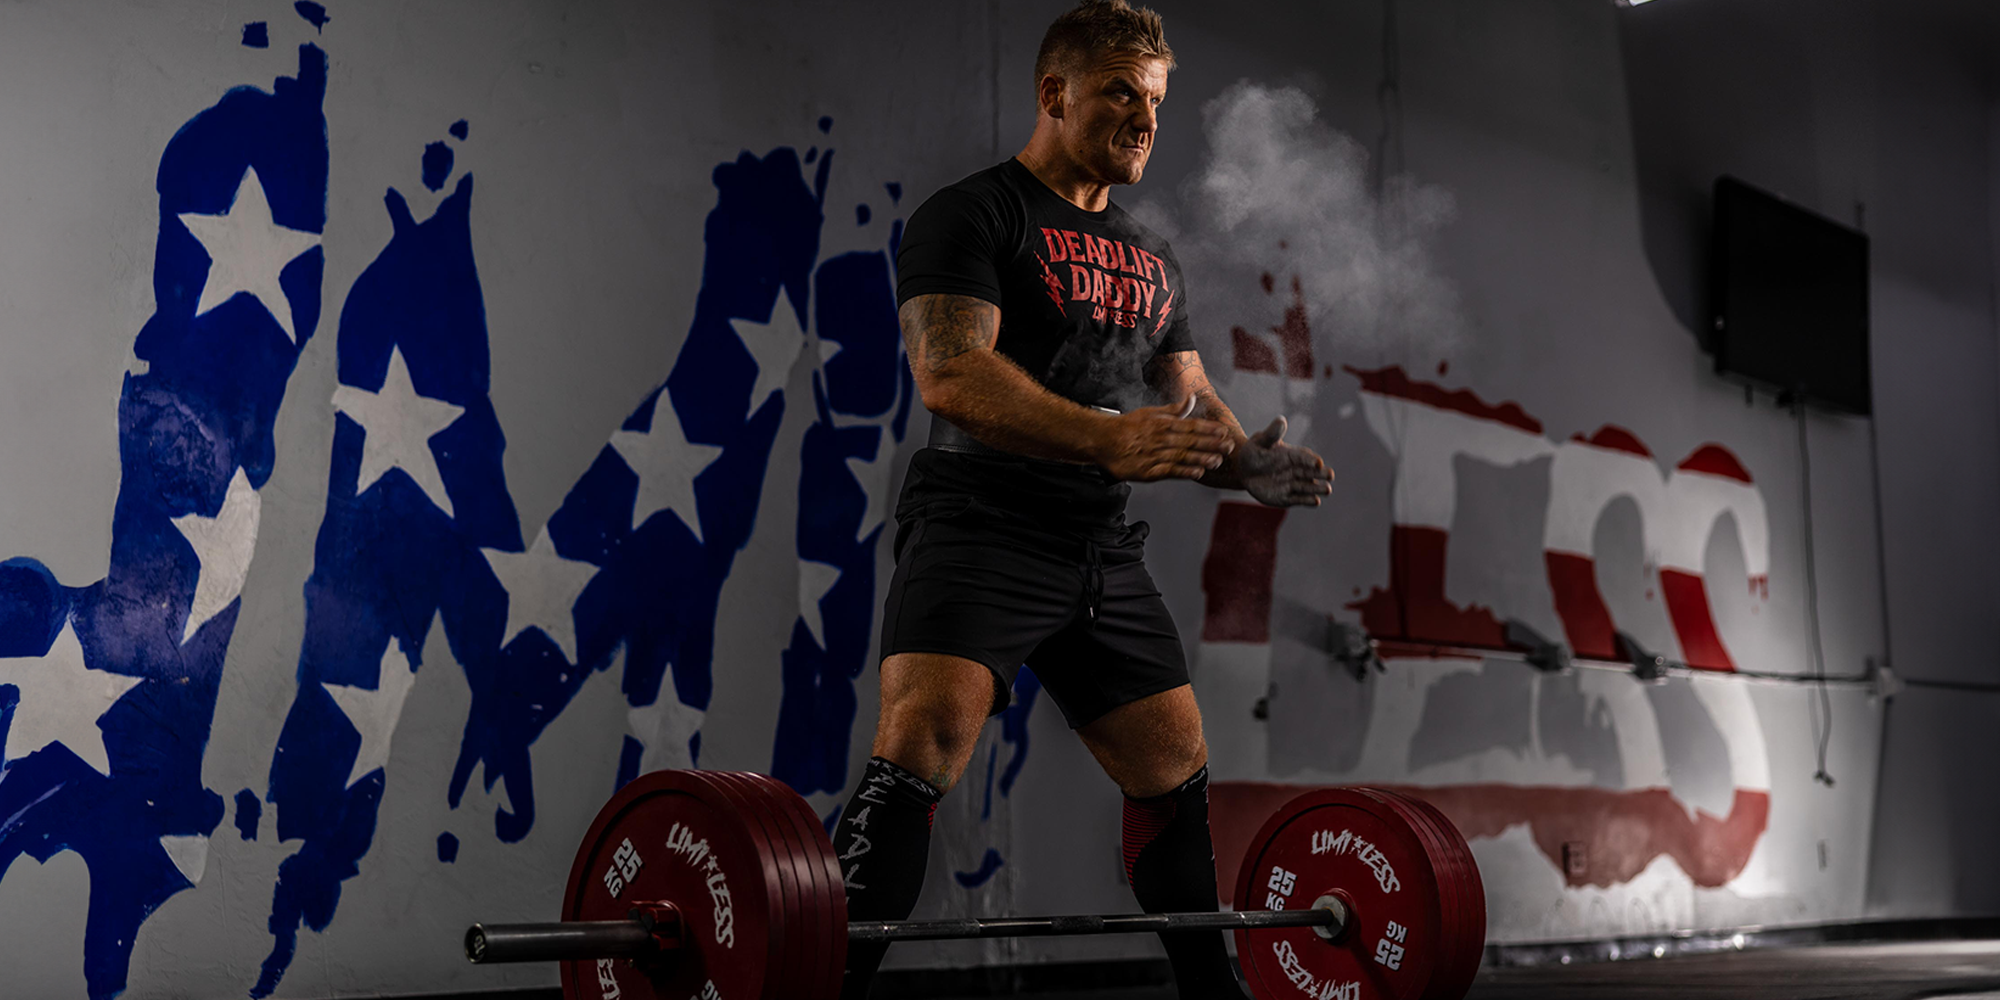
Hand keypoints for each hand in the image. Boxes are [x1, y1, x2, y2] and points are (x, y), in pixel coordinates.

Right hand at [1093, 397, 1236, 481]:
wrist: (1102, 441)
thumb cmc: (1128, 426)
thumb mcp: (1151, 413)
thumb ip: (1174, 409)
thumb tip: (1192, 398)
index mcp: (1162, 424)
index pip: (1190, 426)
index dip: (1208, 429)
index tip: (1223, 431)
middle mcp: (1160, 439)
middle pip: (1190, 441)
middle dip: (1211, 444)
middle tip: (1229, 446)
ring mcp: (1154, 455)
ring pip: (1182, 456)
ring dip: (1201, 458)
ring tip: (1218, 460)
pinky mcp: (1148, 471)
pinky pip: (1169, 471)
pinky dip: (1184, 472)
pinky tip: (1198, 473)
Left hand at [1237, 416, 1333, 506]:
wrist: (1245, 470)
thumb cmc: (1254, 452)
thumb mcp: (1261, 441)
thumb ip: (1272, 433)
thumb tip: (1281, 420)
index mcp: (1293, 454)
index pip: (1305, 457)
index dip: (1311, 460)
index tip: (1318, 463)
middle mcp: (1297, 469)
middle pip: (1312, 472)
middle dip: (1322, 474)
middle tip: (1330, 475)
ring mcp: (1294, 484)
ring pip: (1308, 486)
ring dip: (1318, 488)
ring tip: (1327, 490)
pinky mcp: (1288, 497)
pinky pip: (1299, 499)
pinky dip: (1308, 501)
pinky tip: (1315, 502)